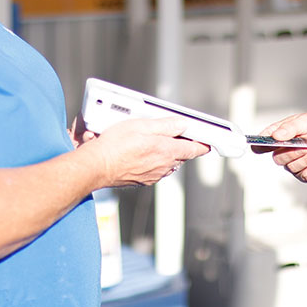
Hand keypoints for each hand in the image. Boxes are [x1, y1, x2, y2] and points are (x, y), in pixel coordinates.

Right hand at [82, 117, 208, 186]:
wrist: (97, 167)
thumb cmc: (115, 145)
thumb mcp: (141, 125)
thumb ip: (165, 125)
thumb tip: (183, 124)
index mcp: (166, 151)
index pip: (193, 149)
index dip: (202, 145)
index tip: (208, 143)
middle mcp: (163, 166)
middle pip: (181, 156)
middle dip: (182, 146)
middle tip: (178, 136)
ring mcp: (154, 175)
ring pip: (169, 164)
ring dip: (168, 155)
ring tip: (156, 143)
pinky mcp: (144, 181)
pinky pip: (157, 171)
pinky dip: (155, 162)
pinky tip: (143, 155)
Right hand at [260, 110, 306, 181]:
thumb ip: (291, 128)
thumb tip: (275, 135)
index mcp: (281, 134)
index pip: (263, 142)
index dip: (258, 145)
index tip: (258, 147)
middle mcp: (286, 150)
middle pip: (278, 159)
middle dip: (291, 154)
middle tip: (304, 147)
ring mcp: (297, 162)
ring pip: (293, 168)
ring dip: (306, 161)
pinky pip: (306, 177)